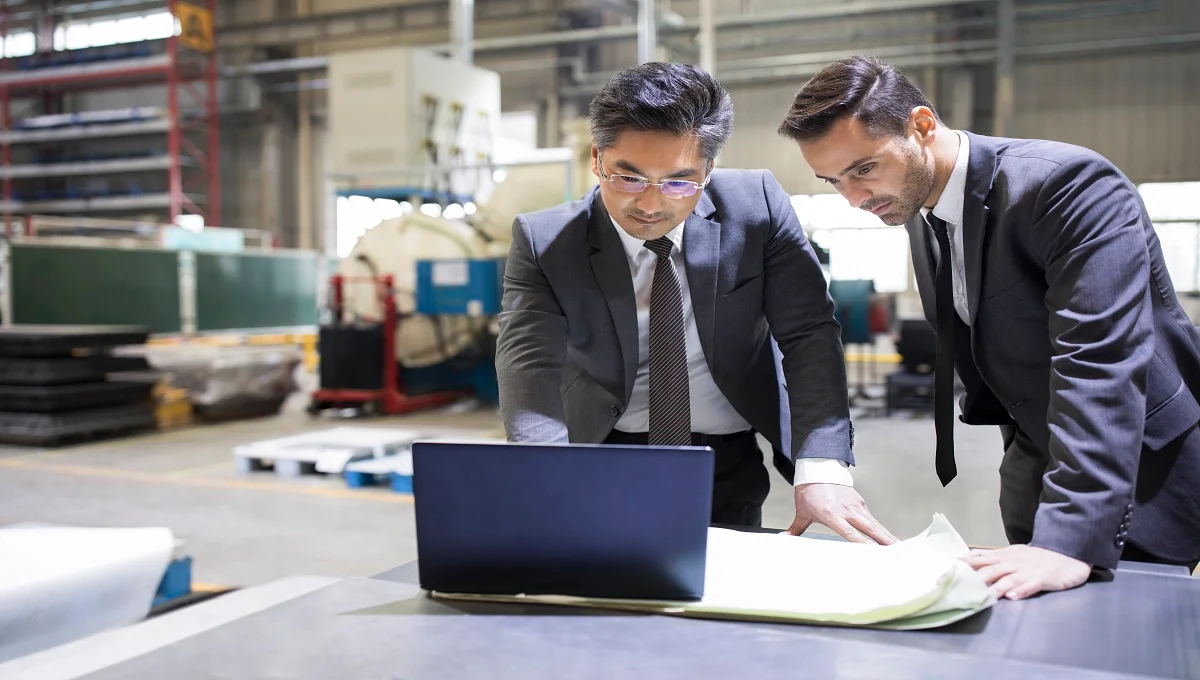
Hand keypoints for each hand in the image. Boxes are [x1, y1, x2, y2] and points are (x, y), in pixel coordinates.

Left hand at [785, 483, 897, 544]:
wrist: (817, 469)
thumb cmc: (809, 492)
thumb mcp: (801, 511)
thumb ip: (795, 529)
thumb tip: (783, 539)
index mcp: (832, 514)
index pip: (849, 532)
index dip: (862, 543)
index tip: (873, 553)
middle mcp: (847, 510)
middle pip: (870, 529)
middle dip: (885, 541)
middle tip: (898, 554)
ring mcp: (856, 506)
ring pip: (876, 525)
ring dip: (888, 537)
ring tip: (900, 550)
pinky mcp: (860, 503)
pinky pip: (873, 520)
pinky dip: (882, 531)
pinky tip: (889, 542)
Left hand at [963, 544, 1090, 599]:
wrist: (1069, 553)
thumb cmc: (1038, 558)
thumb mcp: (1013, 554)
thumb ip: (993, 558)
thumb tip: (969, 559)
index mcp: (1004, 556)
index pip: (980, 559)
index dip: (963, 566)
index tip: (945, 573)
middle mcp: (1013, 562)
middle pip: (989, 569)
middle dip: (971, 578)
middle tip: (955, 587)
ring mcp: (1028, 570)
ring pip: (1008, 578)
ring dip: (994, 587)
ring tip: (981, 596)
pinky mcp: (1044, 578)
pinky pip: (1032, 584)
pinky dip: (1022, 590)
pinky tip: (1013, 597)